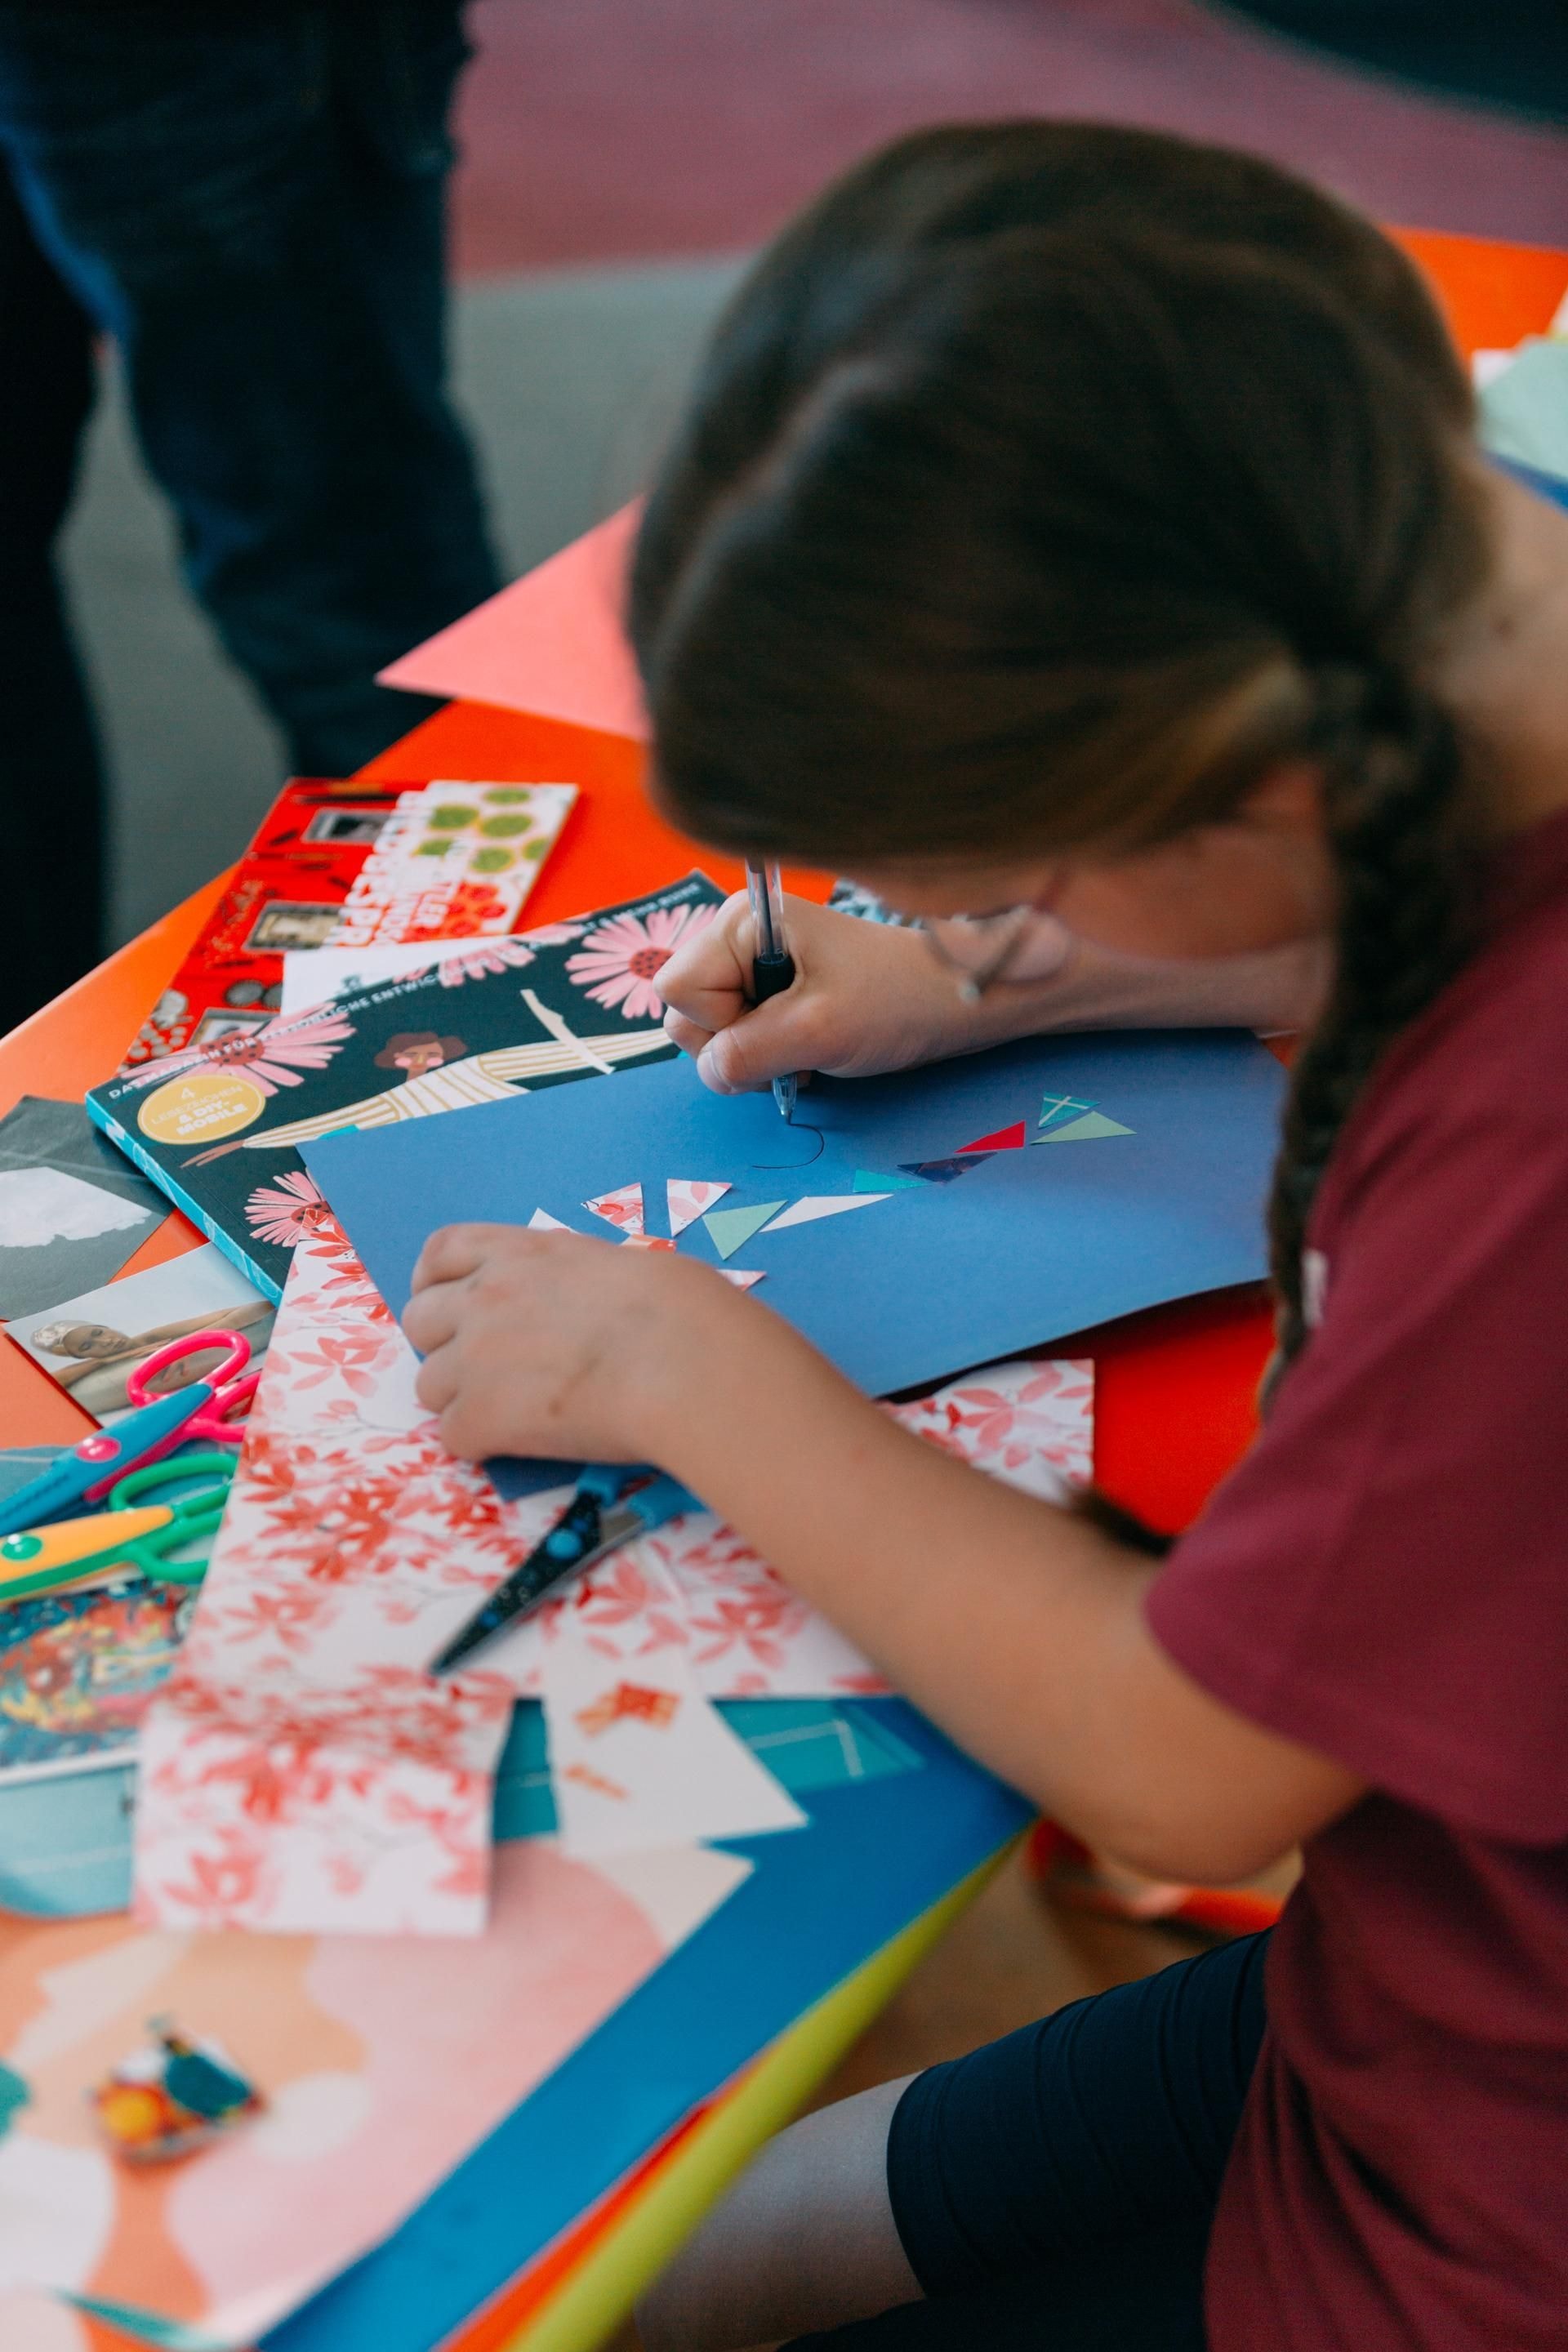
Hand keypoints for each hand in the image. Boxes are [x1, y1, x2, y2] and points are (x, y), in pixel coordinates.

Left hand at [403, 1222, 757, 1464]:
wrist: (682, 1363)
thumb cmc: (677, 1312)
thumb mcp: (614, 1267)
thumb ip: (568, 1282)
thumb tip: (574, 1311)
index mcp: (520, 1253)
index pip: (443, 1250)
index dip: (434, 1280)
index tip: (445, 1300)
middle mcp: (484, 1298)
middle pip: (418, 1321)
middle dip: (444, 1345)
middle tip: (484, 1370)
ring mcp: (475, 1358)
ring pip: (429, 1386)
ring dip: (463, 1401)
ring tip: (516, 1415)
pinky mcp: (481, 1416)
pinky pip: (453, 1437)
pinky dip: (482, 1444)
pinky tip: (525, 1444)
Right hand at [659, 892, 972, 1094]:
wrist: (954, 1000)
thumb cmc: (894, 1001)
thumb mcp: (817, 1032)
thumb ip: (748, 1053)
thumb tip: (710, 1070)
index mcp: (741, 924)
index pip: (677, 990)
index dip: (717, 1023)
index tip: (776, 1025)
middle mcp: (739, 937)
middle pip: (687, 1012)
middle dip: (733, 1045)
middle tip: (793, 1047)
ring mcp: (755, 964)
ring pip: (711, 1031)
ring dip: (752, 1056)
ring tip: (805, 1049)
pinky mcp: (773, 990)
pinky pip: (740, 1035)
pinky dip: (767, 1055)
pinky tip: (806, 1051)